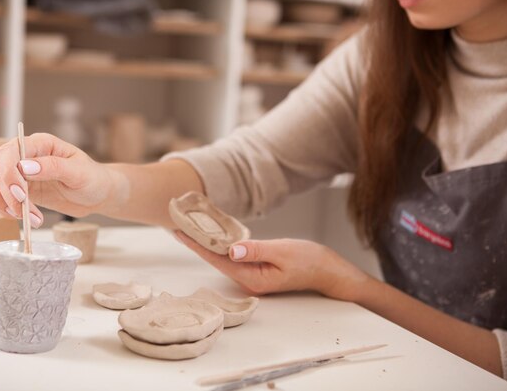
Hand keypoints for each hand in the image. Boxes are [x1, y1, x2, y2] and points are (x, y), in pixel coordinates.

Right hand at [0, 133, 125, 225]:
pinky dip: (7, 210)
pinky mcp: (22, 189)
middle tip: (25, 212)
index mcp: (41, 144)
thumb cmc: (94, 178)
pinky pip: (1, 197)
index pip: (10, 151)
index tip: (20, 193)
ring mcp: (22, 173)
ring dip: (4, 204)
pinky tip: (26, 220)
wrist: (99, 194)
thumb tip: (24, 166)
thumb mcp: (79, 172)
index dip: (8, 172)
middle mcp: (27, 155)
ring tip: (28, 219)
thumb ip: (53, 167)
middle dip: (8, 194)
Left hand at [175, 231, 372, 300]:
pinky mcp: (257, 270)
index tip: (180, 232)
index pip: (218, 259)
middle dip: (197, 243)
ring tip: (190, 228)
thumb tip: (231, 249)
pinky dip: (222, 245)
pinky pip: (234, 257)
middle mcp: (248, 280)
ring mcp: (252, 276)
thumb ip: (256, 251)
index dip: (197, 245)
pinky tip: (214, 236)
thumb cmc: (310, 262)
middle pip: (216, 260)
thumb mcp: (283, 252)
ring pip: (223, 258)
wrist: (329, 271)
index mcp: (252, 278)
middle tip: (178, 225)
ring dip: (208, 244)